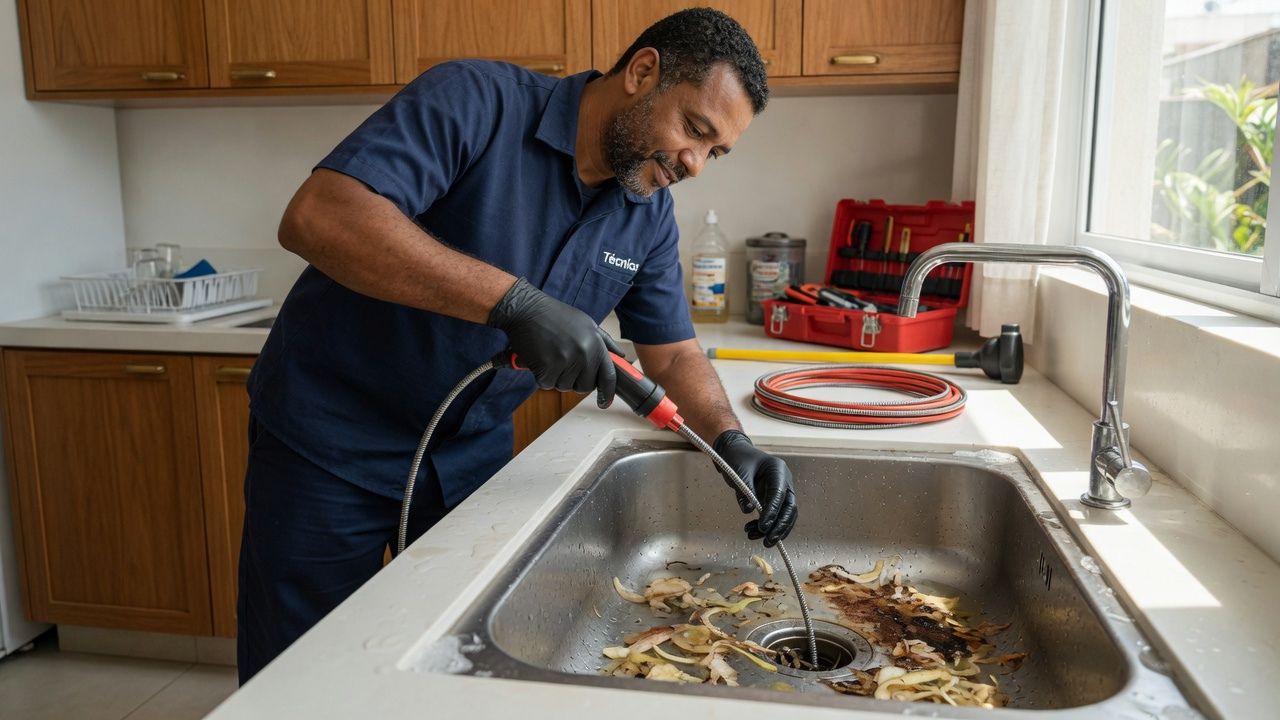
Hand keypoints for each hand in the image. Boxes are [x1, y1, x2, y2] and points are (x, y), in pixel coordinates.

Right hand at [488, 278, 623, 407]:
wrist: (527, 309)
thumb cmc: (555, 316)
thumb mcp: (586, 323)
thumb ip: (604, 341)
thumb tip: (620, 356)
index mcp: (596, 343)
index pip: (608, 376)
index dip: (608, 393)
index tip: (605, 403)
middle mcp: (584, 353)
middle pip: (585, 386)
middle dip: (575, 381)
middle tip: (564, 366)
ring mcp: (565, 360)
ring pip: (564, 386)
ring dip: (556, 377)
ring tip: (551, 356)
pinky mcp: (547, 366)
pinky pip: (547, 384)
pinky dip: (542, 376)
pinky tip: (540, 359)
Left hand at [712, 430, 796, 546]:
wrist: (735, 453)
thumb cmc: (737, 459)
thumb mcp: (738, 473)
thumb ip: (744, 491)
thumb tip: (748, 510)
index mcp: (778, 470)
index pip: (779, 493)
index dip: (773, 511)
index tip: (763, 526)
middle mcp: (784, 481)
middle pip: (789, 508)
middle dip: (780, 527)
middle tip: (768, 541)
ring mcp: (782, 491)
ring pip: (785, 515)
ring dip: (773, 530)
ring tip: (752, 536)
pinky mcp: (775, 500)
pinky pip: (775, 516)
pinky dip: (766, 526)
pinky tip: (752, 531)